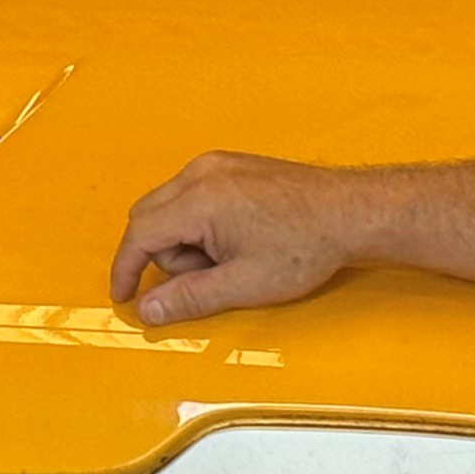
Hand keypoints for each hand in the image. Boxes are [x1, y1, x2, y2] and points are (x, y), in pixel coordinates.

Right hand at [109, 153, 381, 326]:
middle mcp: (201, 173)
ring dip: (186, 240)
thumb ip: (189, 298)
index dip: (126, 269)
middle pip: (148, 218)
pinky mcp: (229, 164)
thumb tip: (149, 309)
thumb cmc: (306, 245)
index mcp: (200, 200)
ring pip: (168, 207)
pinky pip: (190, 195)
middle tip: (208, 275)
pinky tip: (237, 237)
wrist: (350, 213)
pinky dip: (200, 223)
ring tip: (232, 256)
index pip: (139, 234)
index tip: (124, 294)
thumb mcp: (244, 285)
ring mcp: (215, 163)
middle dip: (165, 255)